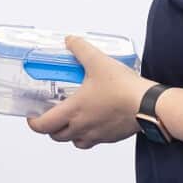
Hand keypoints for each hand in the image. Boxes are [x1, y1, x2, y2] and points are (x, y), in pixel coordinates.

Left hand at [28, 35, 155, 148]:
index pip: (43, 126)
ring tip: (71, 120)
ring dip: (69, 134)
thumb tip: (70, 40)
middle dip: (51, 128)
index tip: (33, 116)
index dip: (34, 123)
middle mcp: (82, 127)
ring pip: (75, 141)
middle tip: (51, 116)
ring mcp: (97, 135)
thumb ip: (81, 49)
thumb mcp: (98, 61)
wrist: (149, 106)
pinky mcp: (112, 137)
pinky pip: (94, 141)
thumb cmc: (122, 88)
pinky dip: (89, 134)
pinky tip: (94, 120)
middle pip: (57, 136)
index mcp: (73, 111)